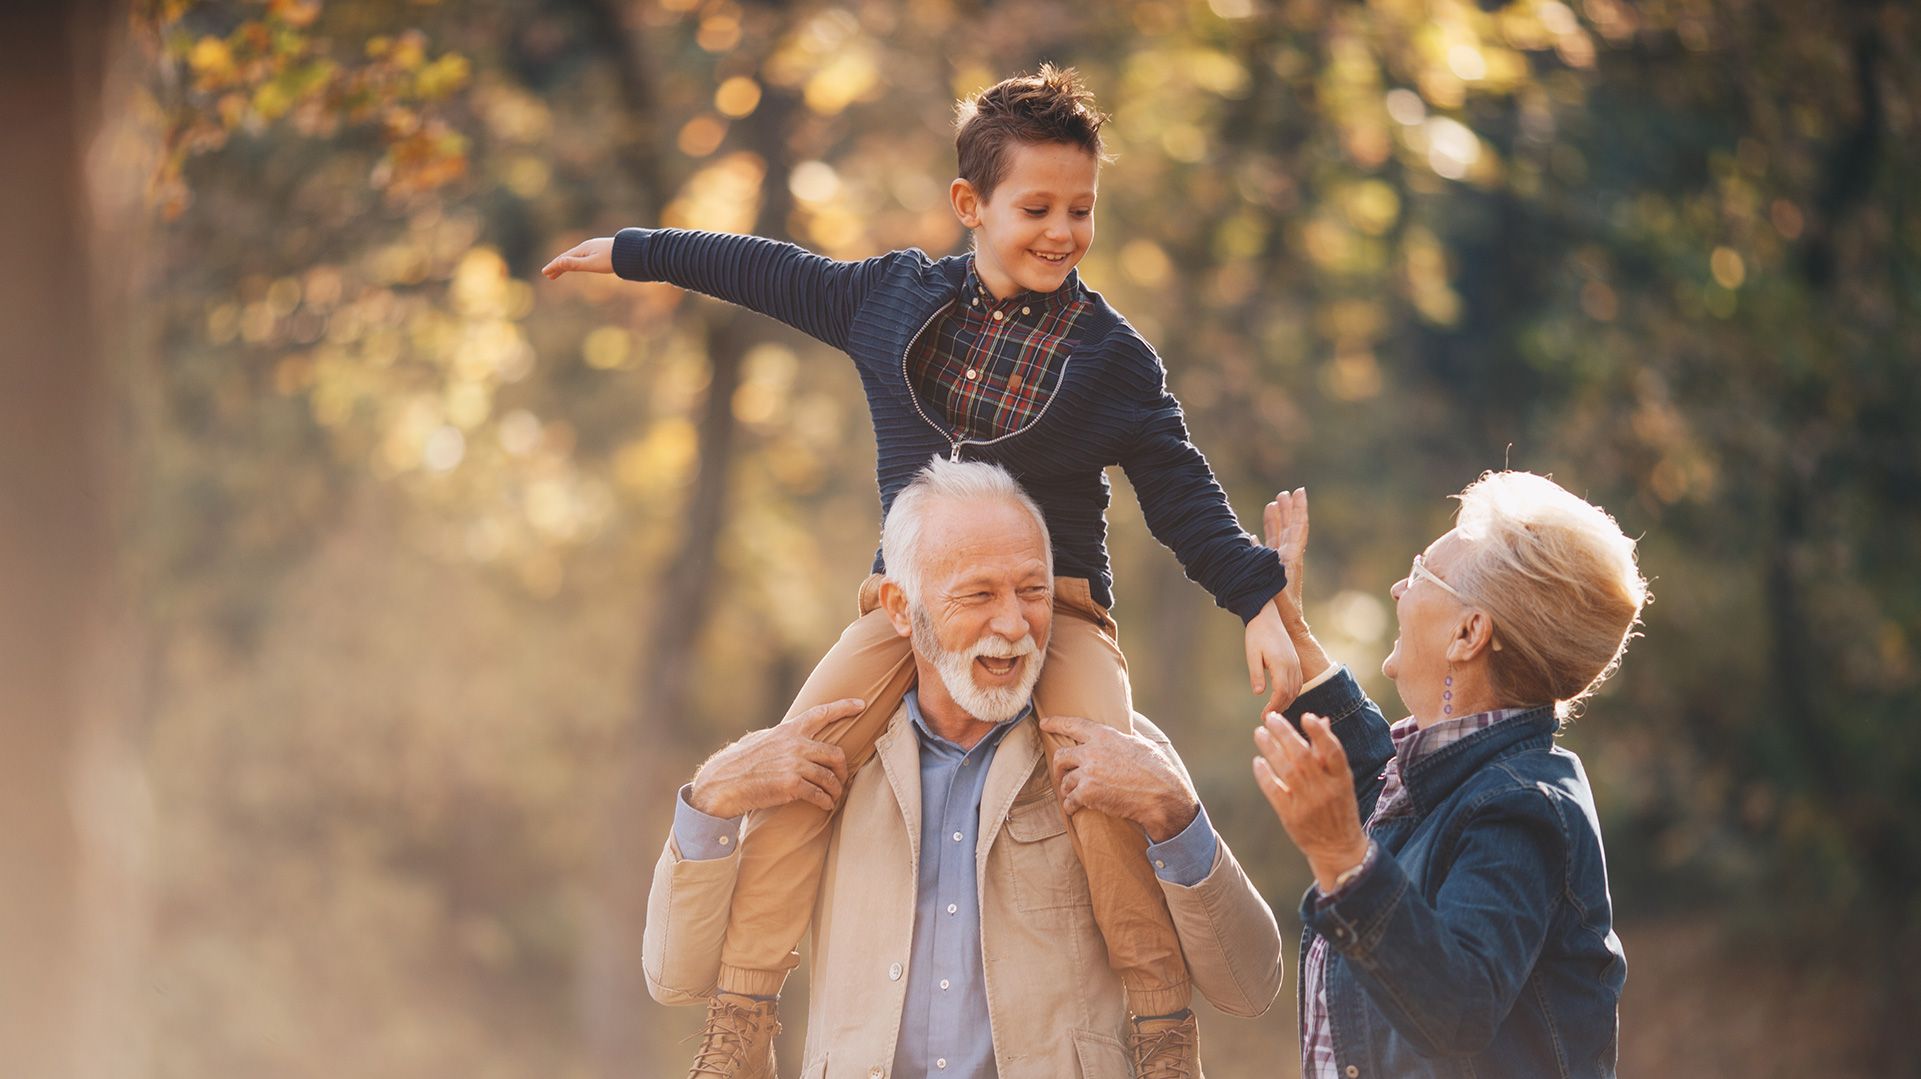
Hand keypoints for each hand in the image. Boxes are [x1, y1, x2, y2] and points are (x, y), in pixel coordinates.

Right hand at [541, 236, 614, 278]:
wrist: (632, 252)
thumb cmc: (613, 259)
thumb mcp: (592, 264)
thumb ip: (575, 264)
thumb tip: (559, 262)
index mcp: (583, 249)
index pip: (563, 258)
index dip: (553, 266)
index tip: (544, 273)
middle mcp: (587, 246)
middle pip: (568, 257)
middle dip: (558, 266)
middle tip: (549, 276)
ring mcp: (594, 248)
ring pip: (576, 257)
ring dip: (567, 265)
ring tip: (560, 272)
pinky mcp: (601, 251)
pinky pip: (583, 257)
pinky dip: (576, 262)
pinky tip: (579, 265)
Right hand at [687, 698, 861, 818]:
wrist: (723, 783)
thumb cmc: (738, 763)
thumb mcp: (759, 740)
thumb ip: (779, 737)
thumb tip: (789, 734)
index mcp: (788, 730)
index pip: (821, 714)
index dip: (843, 708)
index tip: (861, 705)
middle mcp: (795, 744)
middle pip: (835, 753)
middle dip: (842, 768)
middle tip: (841, 778)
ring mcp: (794, 764)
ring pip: (830, 777)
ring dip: (836, 789)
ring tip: (834, 796)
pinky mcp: (792, 785)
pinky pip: (820, 794)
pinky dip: (826, 801)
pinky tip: (826, 806)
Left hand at [1040, 714, 1199, 842]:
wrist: (1161, 796)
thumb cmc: (1158, 771)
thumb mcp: (1144, 744)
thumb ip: (1129, 736)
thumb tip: (1128, 727)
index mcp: (1105, 736)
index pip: (1074, 725)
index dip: (1057, 723)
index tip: (1044, 723)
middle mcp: (1092, 751)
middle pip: (1061, 756)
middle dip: (1058, 767)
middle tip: (1060, 774)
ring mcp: (1088, 772)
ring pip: (1065, 781)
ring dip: (1067, 789)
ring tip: (1073, 795)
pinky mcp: (1087, 793)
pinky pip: (1070, 800)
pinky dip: (1071, 806)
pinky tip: (1074, 809)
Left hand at [1245, 602, 1303, 713]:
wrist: (1267, 616)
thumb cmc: (1257, 634)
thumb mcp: (1252, 654)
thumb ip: (1256, 674)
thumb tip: (1259, 693)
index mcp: (1281, 663)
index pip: (1281, 692)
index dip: (1274, 706)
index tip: (1264, 716)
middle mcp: (1292, 665)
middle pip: (1291, 693)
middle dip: (1280, 708)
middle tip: (1268, 718)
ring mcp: (1296, 663)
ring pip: (1296, 689)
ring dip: (1287, 702)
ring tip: (1274, 712)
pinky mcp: (1295, 661)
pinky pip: (1298, 682)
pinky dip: (1292, 693)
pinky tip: (1283, 699)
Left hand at [1252, 711, 1368, 892]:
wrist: (1338, 849)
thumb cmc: (1340, 808)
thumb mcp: (1342, 781)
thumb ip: (1329, 752)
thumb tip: (1321, 720)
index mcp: (1342, 779)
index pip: (1333, 752)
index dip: (1320, 733)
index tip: (1306, 716)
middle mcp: (1325, 790)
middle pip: (1303, 757)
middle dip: (1285, 734)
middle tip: (1270, 717)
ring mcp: (1307, 804)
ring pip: (1286, 770)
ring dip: (1271, 749)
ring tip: (1260, 733)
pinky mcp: (1291, 816)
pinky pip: (1274, 791)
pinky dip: (1265, 775)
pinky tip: (1258, 761)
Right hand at [1263, 486, 1307, 613]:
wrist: (1286, 624)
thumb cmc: (1282, 607)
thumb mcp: (1276, 582)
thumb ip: (1267, 564)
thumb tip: (1252, 543)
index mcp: (1292, 556)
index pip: (1298, 526)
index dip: (1299, 508)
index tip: (1299, 491)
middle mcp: (1288, 557)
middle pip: (1289, 527)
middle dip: (1287, 509)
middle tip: (1284, 493)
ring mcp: (1280, 564)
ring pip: (1278, 536)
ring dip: (1276, 520)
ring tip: (1272, 504)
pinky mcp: (1272, 572)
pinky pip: (1266, 551)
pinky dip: (1261, 540)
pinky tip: (1253, 536)